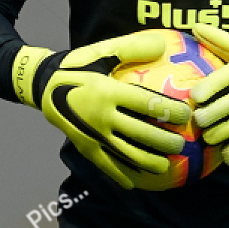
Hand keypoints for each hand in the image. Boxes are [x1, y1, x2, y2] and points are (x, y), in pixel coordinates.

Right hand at [12, 30, 187, 189]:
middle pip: (142, 133)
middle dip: (166, 142)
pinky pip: (106, 166)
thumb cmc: (78, 68)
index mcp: (108, 91)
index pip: (147, 104)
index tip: (186, 115)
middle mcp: (101, 116)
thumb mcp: (101, 52)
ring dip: (149, 162)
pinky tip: (136, 183)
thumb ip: (131, 48)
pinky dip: (121, 176)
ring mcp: (92, 135)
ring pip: (127, 154)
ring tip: (166, 166)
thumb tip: (163, 44)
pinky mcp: (84, 147)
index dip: (170, 111)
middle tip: (181, 145)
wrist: (42, 86)